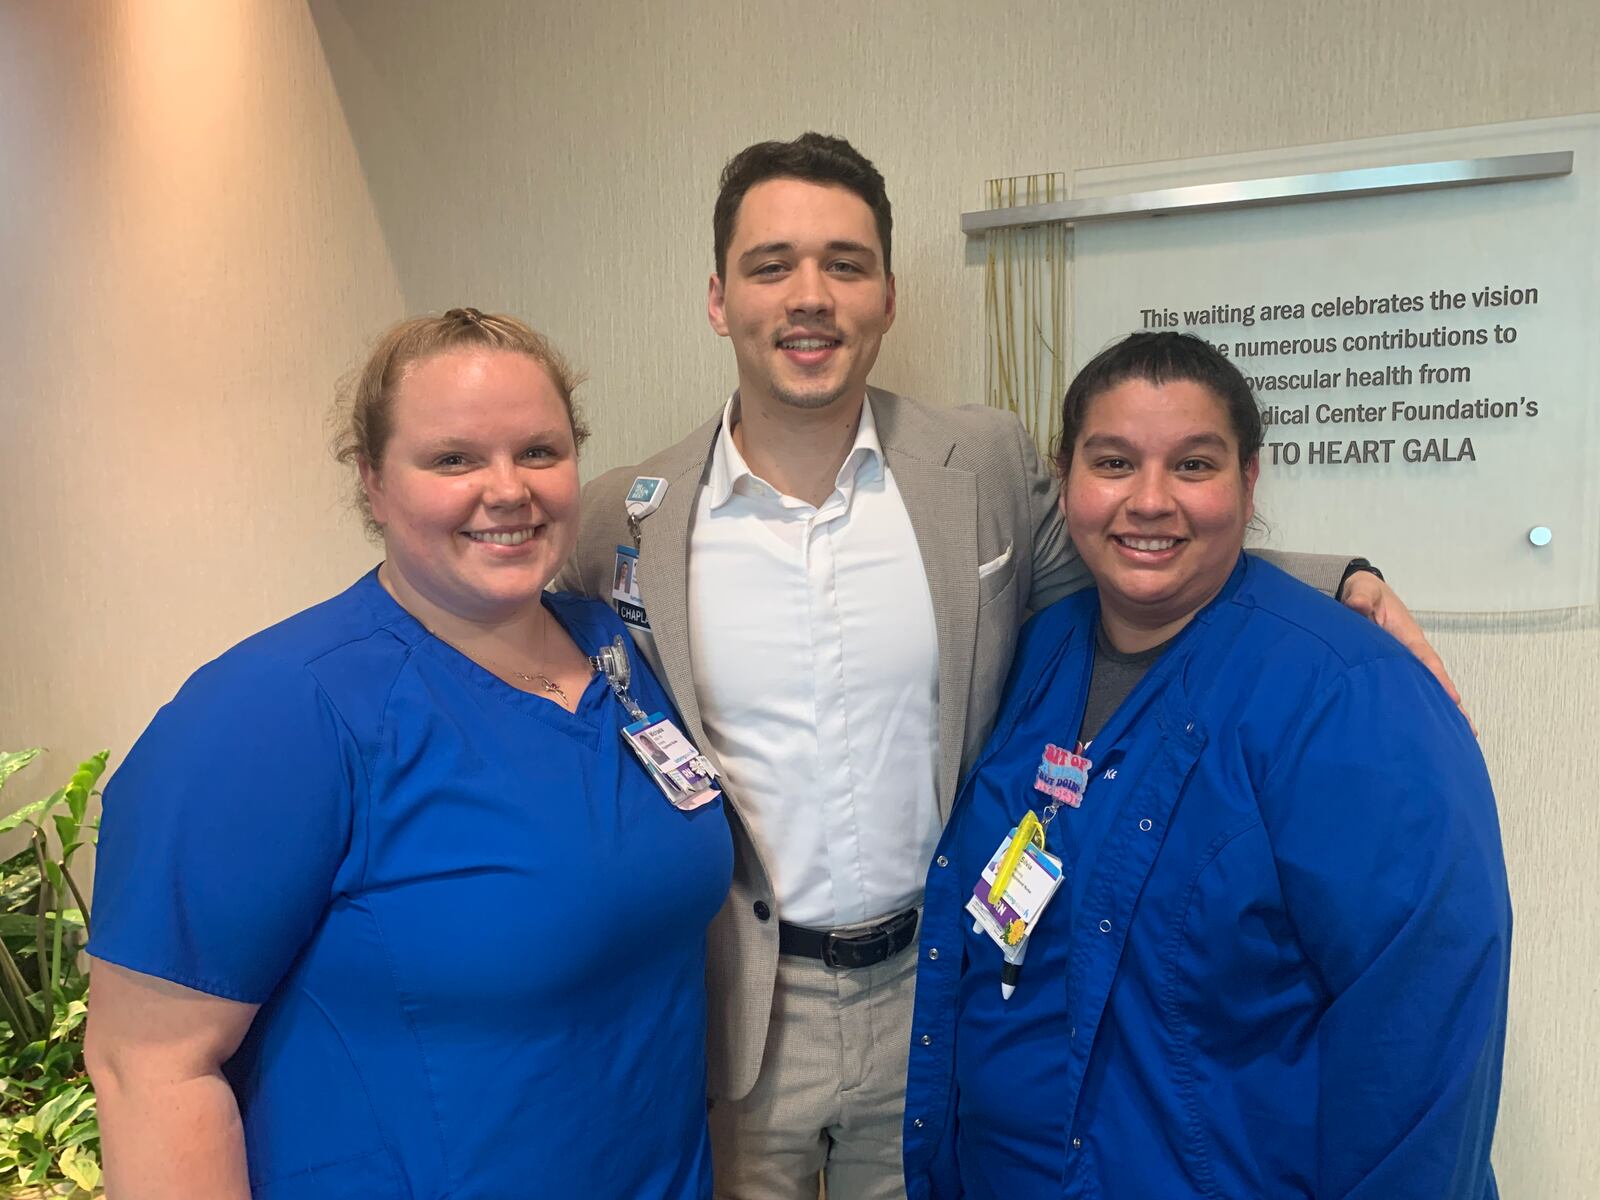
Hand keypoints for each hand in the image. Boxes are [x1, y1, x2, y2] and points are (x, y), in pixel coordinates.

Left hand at [1338, 573, 1473, 731]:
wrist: (1358, 594)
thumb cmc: (1363, 592)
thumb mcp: (1362, 590)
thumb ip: (1360, 597)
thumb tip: (1357, 605)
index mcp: (1407, 634)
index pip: (1425, 659)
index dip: (1439, 679)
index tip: (1454, 699)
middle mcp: (1410, 651)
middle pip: (1434, 681)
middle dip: (1451, 705)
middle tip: (1468, 731)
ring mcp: (1403, 662)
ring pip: (1424, 689)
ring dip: (1440, 712)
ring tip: (1458, 738)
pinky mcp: (1392, 670)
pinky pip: (1407, 690)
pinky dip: (1419, 707)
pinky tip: (1425, 729)